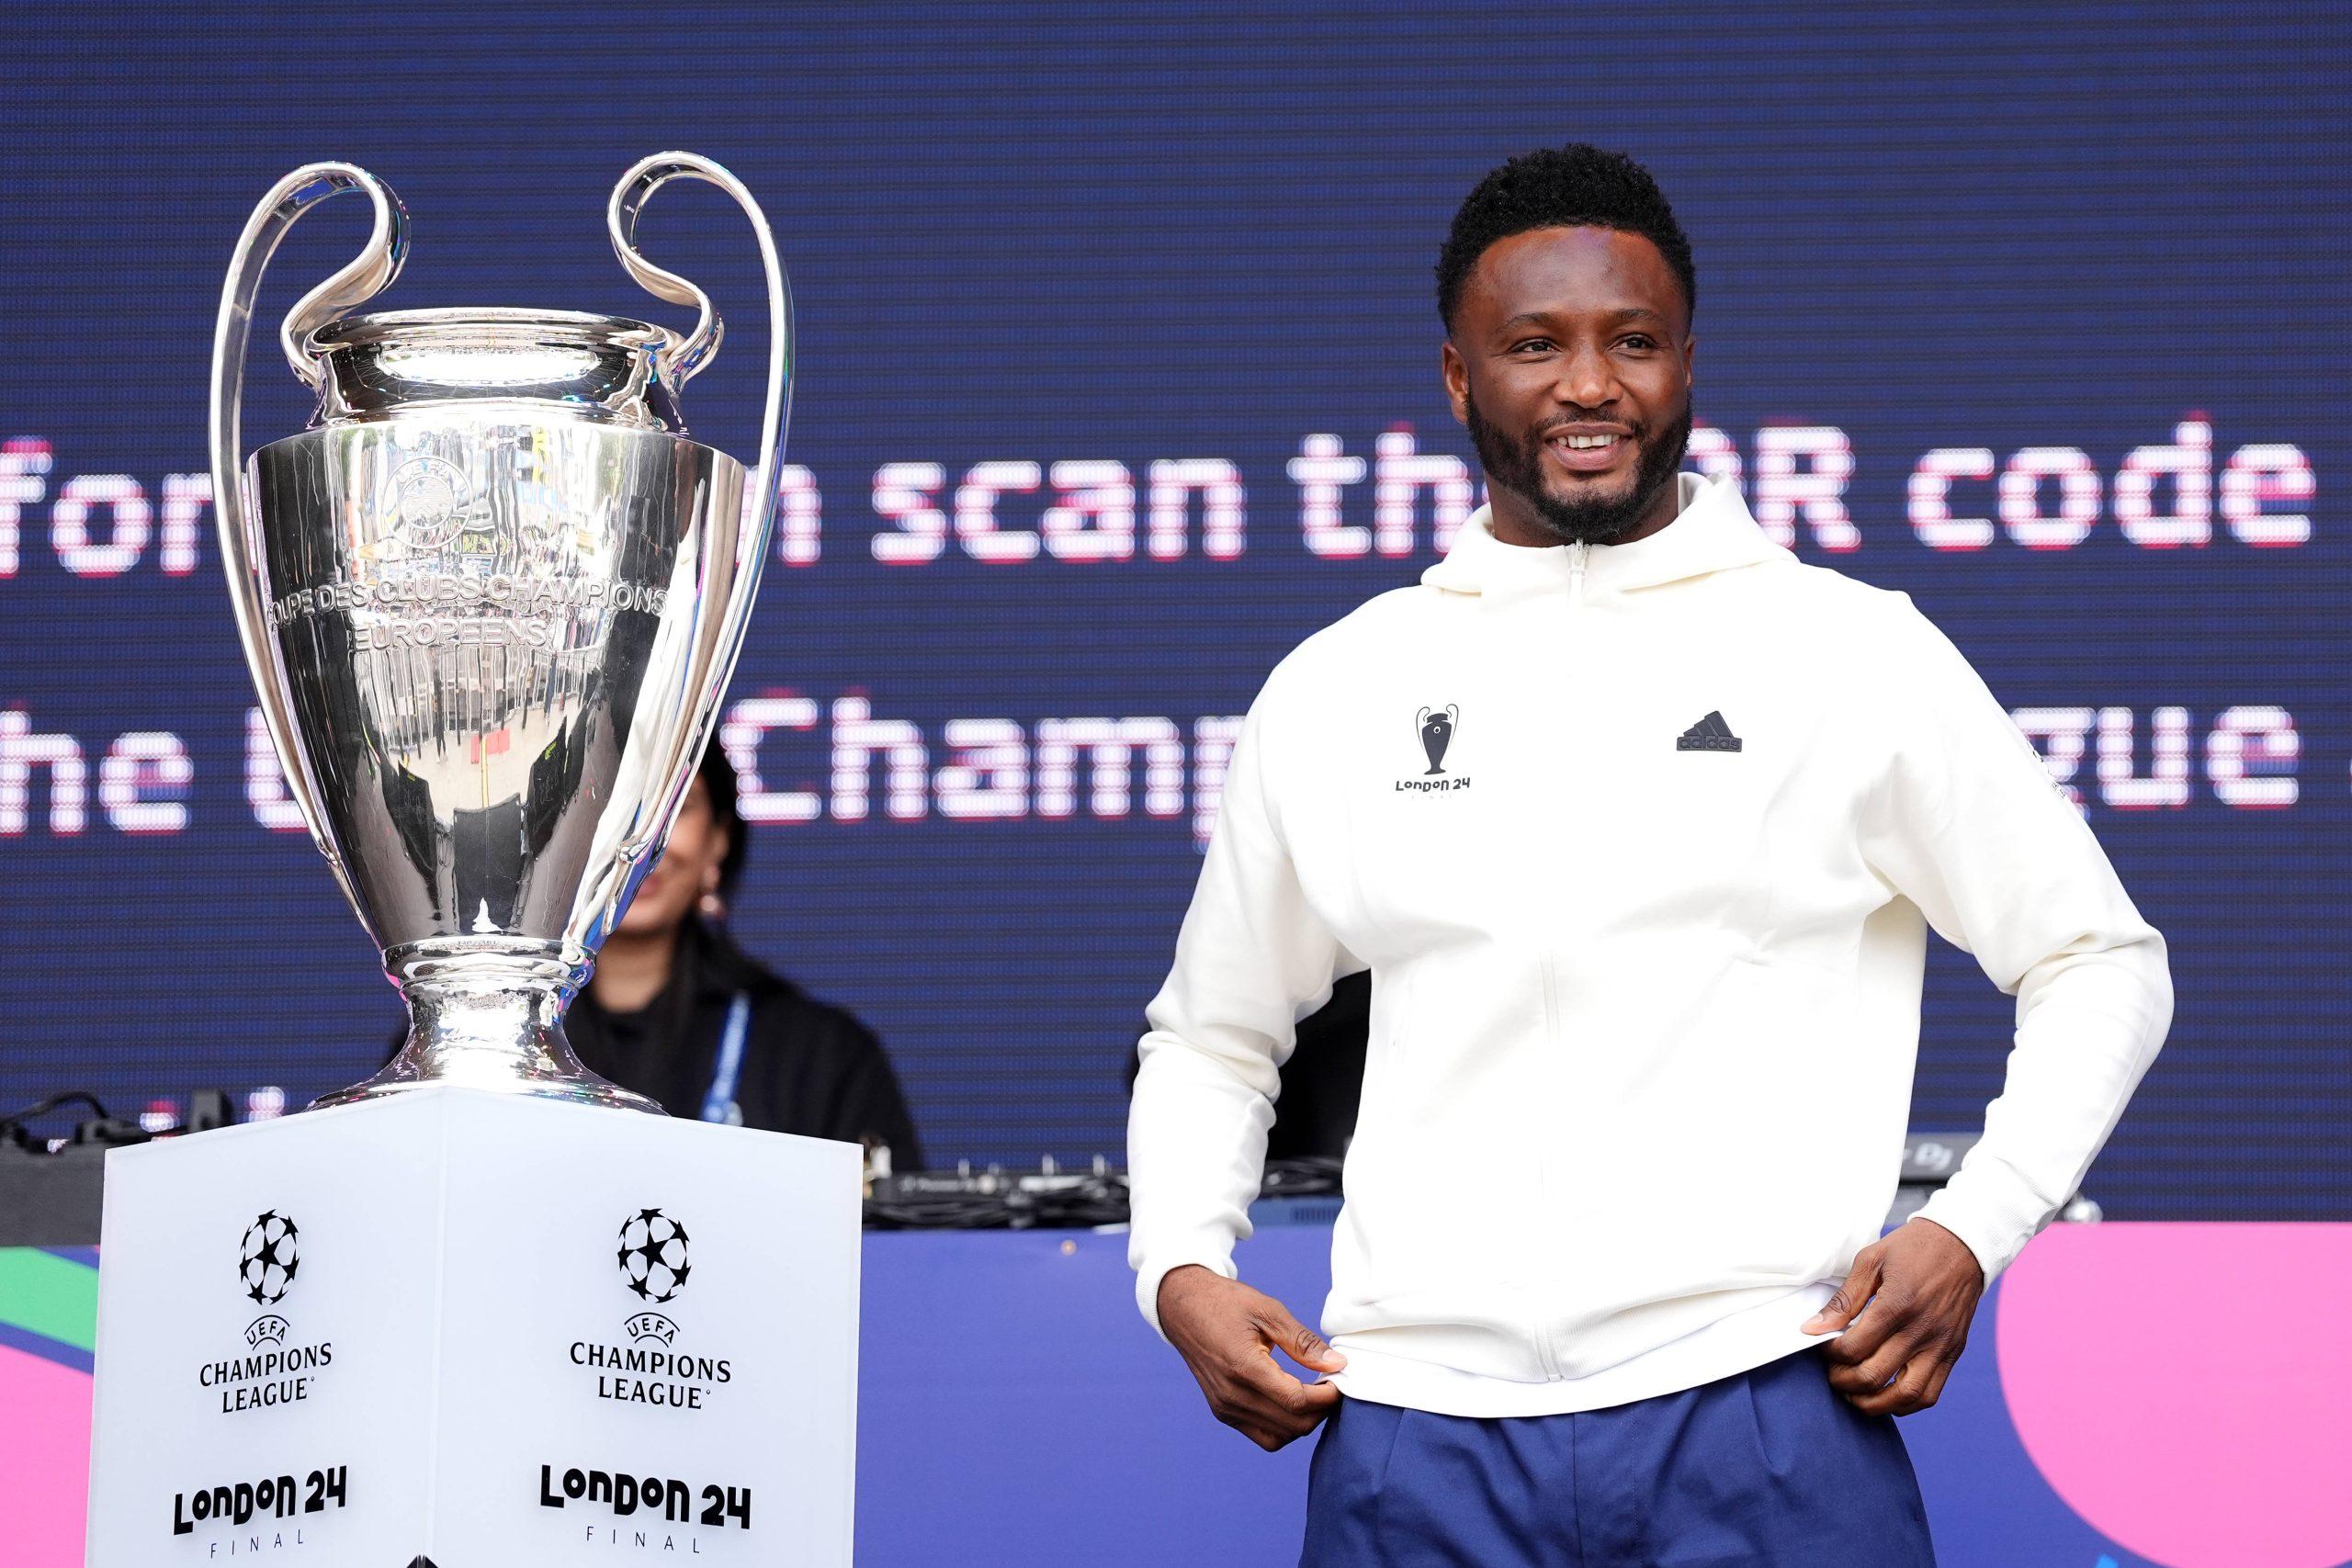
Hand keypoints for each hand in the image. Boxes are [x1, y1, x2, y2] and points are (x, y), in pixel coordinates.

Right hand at [1157, 1264, 1345, 1449]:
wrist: (1184, 1308)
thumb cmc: (1226, 1303)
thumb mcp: (1269, 1311)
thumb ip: (1303, 1342)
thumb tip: (1336, 1364)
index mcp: (1244, 1366)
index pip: (1296, 1401)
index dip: (1326, 1397)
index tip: (1338, 1380)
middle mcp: (1232, 1395)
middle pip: (1292, 1425)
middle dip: (1320, 1410)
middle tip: (1329, 1385)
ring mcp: (1225, 1407)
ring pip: (1280, 1437)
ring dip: (1303, 1421)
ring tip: (1312, 1394)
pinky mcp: (1222, 1412)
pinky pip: (1262, 1435)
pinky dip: (1283, 1426)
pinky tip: (1290, 1401)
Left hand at [1803, 1218, 1984, 1415]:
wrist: (1963, 1244)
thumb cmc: (1912, 1249)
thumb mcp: (1871, 1261)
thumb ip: (1844, 1299)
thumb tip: (1812, 1328)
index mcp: (1898, 1304)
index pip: (1854, 1347)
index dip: (1830, 1354)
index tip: (1822, 1346)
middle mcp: (1921, 1330)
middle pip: (1874, 1376)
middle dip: (1844, 1382)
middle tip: (1832, 1374)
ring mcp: (1941, 1345)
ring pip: (1905, 1396)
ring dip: (1874, 1404)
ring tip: (1854, 1395)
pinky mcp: (1953, 1353)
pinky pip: (1930, 1394)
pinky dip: (1904, 1404)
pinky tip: (1884, 1395)